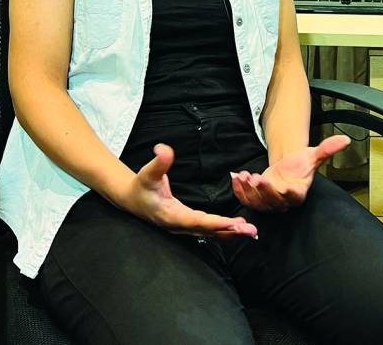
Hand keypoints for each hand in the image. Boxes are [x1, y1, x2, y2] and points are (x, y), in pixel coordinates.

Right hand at [126, 143, 257, 237]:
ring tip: (250, 232)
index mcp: (171, 215)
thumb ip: (159, 161)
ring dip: (230, 233)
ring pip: (209, 234)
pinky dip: (223, 231)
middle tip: (250, 231)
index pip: (197, 221)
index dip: (215, 223)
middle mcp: (179, 225)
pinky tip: (237, 230)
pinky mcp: (187, 225)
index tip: (233, 223)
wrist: (131, 199)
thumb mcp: (148, 172)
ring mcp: (183, 228)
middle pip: (207, 231)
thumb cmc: (141, 185)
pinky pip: (208, 231)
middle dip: (229, 231)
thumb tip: (164, 149)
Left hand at [230, 134, 350, 212]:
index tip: (281, 185)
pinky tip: (236, 176)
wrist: (288, 168)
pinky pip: (246, 199)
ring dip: (248, 191)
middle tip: (256, 177)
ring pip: (256, 202)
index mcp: (298, 193)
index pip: (292, 196)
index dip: (286, 193)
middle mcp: (283, 201)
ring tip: (243, 175)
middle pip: (272, 201)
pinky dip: (239, 190)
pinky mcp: (257, 200)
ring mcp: (268, 203)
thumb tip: (346, 139)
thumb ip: (327, 149)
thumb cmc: (301, 163)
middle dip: (263, 191)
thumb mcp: (313, 155)